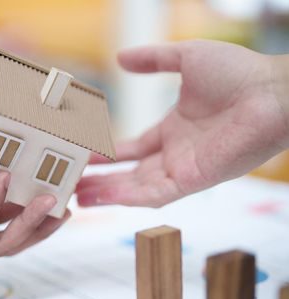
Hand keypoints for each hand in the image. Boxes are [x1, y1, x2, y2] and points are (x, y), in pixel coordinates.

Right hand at [77, 40, 288, 207]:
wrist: (272, 91)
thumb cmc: (238, 72)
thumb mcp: (186, 58)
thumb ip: (152, 60)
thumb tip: (121, 58)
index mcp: (173, 130)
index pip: (132, 149)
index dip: (106, 154)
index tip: (81, 155)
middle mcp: (175, 154)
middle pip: (129, 174)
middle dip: (100, 180)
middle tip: (71, 184)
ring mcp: (182, 170)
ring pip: (136, 189)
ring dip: (107, 194)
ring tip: (77, 197)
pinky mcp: (191, 181)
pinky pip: (154, 195)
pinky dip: (128, 198)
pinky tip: (103, 198)